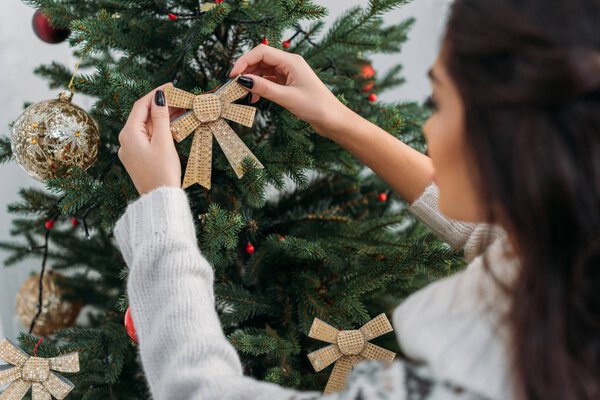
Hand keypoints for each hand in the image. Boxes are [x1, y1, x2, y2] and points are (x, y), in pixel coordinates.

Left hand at [118, 83, 182, 194]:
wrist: (160, 199)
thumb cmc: (162, 172)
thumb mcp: (163, 141)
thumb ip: (160, 117)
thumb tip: (158, 97)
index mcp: (129, 134)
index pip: (141, 106)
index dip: (156, 93)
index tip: (171, 86)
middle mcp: (126, 141)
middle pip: (143, 115)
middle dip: (161, 105)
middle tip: (179, 98)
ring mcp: (131, 150)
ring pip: (146, 127)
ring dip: (162, 117)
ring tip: (180, 110)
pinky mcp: (138, 158)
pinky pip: (148, 137)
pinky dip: (159, 129)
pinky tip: (173, 126)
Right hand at [228, 44, 350, 139]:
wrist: (333, 119)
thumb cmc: (316, 106)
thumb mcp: (287, 98)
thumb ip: (264, 88)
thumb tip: (243, 80)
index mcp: (291, 61)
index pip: (261, 52)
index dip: (244, 61)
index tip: (233, 75)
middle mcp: (289, 64)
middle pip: (260, 60)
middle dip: (246, 71)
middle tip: (233, 86)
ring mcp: (289, 73)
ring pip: (263, 71)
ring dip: (252, 81)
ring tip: (242, 94)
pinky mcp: (288, 84)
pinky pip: (269, 81)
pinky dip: (260, 88)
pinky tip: (254, 99)